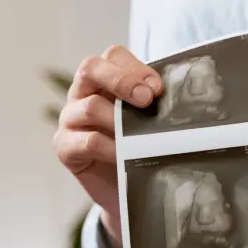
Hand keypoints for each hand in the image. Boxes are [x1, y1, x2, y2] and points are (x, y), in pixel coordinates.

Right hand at [53, 45, 162, 247]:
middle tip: (147, 99)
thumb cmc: (139, 150)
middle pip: (91, 68)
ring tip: (139, 136)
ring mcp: (70, 119)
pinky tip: (124, 156)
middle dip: (122, 80)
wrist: (127, 192)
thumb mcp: (149, 122)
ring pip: (89, 106)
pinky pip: (86, 141)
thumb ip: (155, 103)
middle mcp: (83, 94)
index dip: (135, 67)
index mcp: (104, 80)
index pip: (113, 56)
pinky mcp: (65, 147)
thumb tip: (183, 94)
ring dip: (118, 119)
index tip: (158, 89)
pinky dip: (109, 148)